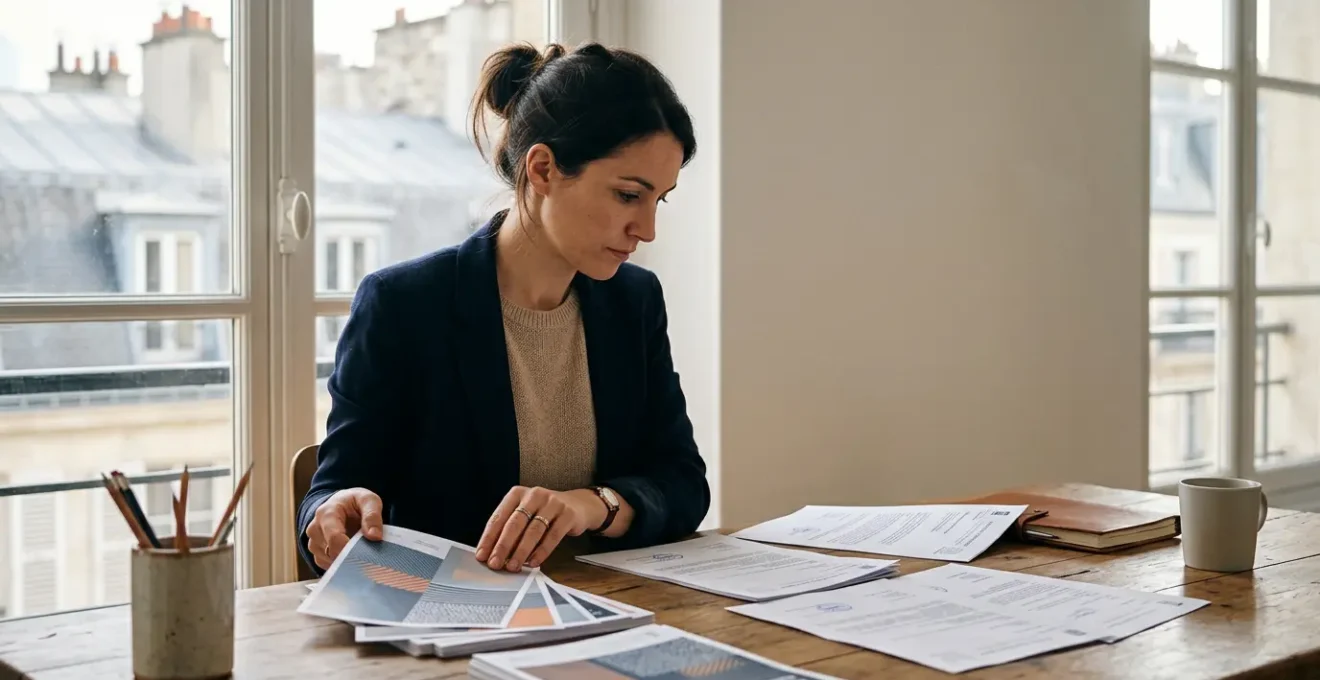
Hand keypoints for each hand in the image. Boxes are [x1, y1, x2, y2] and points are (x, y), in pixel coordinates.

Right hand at [305, 488, 383, 569]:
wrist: (342, 504)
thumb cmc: (355, 502)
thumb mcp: (368, 500)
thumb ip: (372, 515)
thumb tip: (374, 536)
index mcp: (326, 513)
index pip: (334, 538)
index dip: (350, 549)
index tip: (366, 555)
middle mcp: (315, 529)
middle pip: (331, 552)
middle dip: (350, 555)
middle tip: (367, 555)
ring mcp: (313, 542)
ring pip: (329, 560)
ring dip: (346, 560)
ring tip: (359, 549)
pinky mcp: (317, 553)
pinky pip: (328, 566)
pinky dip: (341, 564)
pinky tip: (351, 555)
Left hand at [475, 486, 603, 571]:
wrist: (578, 505)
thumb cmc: (545, 513)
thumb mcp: (525, 514)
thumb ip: (511, 530)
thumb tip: (494, 553)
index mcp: (517, 494)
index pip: (499, 517)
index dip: (489, 538)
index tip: (482, 555)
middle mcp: (534, 495)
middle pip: (515, 523)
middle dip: (503, 546)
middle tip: (495, 563)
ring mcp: (552, 503)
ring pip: (533, 531)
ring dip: (521, 551)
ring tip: (513, 566)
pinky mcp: (568, 514)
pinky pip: (553, 536)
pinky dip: (542, 551)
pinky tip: (534, 562)